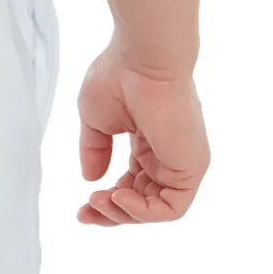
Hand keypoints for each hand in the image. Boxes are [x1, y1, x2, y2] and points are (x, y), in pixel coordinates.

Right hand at [76, 45, 209, 225]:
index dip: (106, 200)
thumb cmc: (119, 76)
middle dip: (112, 213)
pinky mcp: (191, 167)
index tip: (81, 207)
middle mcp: (166, 155)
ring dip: (124, 214)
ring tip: (99, 202)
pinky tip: (118, 198)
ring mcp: (180, 162)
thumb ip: (94, 150)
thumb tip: (91, 178)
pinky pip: (171, 208)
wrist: (144, 59)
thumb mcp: (96, 119)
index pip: (131, 184)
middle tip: (86, 213)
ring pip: (156, 208)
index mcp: (147, 141)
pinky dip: (143, 212)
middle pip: (142, 201)